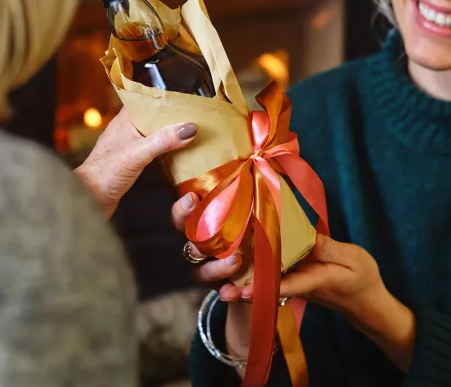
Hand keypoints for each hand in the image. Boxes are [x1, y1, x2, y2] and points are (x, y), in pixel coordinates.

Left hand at [75, 108, 197, 217]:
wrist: (89, 199)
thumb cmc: (104, 174)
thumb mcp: (138, 153)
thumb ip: (163, 140)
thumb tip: (188, 128)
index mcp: (124, 121)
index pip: (145, 100)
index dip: (163, 97)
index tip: (184, 97)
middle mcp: (126, 131)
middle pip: (153, 119)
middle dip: (171, 118)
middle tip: (194, 117)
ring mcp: (128, 147)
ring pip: (153, 136)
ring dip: (169, 136)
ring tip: (189, 134)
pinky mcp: (130, 163)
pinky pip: (152, 152)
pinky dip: (164, 152)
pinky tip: (176, 156)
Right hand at [171, 191, 251, 374]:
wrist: (269, 265)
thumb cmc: (258, 226)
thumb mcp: (255, 206)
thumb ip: (251, 188)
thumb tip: (257, 158)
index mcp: (203, 225)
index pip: (182, 216)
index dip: (182, 209)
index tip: (192, 197)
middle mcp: (201, 247)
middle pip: (185, 240)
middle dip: (188, 228)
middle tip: (201, 223)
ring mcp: (209, 268)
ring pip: (199, 270)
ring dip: (214, 266)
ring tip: (235, 259)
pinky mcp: (224, 287)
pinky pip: (221, 292)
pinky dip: (227, 292)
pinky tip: (232, 291)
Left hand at [221, 234, 415, 371]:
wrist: (366, 301)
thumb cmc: (363, 278)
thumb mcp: (353, 258)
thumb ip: (329, 248)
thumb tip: (306, 236)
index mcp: (314, 280)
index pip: (284, 285)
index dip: (262, 288)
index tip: (239, 291)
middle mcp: (299, 285)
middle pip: (268, 285)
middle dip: (243, 286)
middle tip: (219, 289)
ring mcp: (295, 283)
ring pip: (268, 280)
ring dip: (247, 278)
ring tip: (221, 276)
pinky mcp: (294, 279)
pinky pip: (274, 274)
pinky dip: (260, 267)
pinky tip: (242, 255)